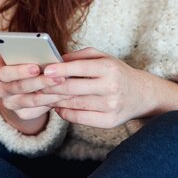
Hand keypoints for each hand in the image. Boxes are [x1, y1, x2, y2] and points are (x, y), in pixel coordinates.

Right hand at [0, 55, 69, 122]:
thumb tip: (48, 56)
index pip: (4, 73)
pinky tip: (65, 95)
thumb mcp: (21, 55)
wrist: (21, 82)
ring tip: (66, 86)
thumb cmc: (23, 61)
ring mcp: (9, 104)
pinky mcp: (21, 114)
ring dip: (51, 93)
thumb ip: (29, 55)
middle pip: (20, 87)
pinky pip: (38, 110)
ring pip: (32, 100)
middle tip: (59, 77)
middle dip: (41, 82)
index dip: (20, 71)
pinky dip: (52, 102)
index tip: (36, 67)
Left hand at [39, 47, 177, 127]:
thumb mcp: (104, 58)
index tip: (45, 70)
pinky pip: (80, 118)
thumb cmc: (117, 72)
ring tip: (42, 95)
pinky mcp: (109, 122)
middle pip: (73, 88)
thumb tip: (57, 59)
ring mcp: (110, 106)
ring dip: (55, 100)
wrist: (142, 95)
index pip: (81, 68)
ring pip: (74, 104)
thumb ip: (80, 56)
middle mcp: (111, 87)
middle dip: (51, 87)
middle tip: (35, 85)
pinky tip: (57, 107)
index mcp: (109, 68)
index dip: (61, 69)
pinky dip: (65, 113)